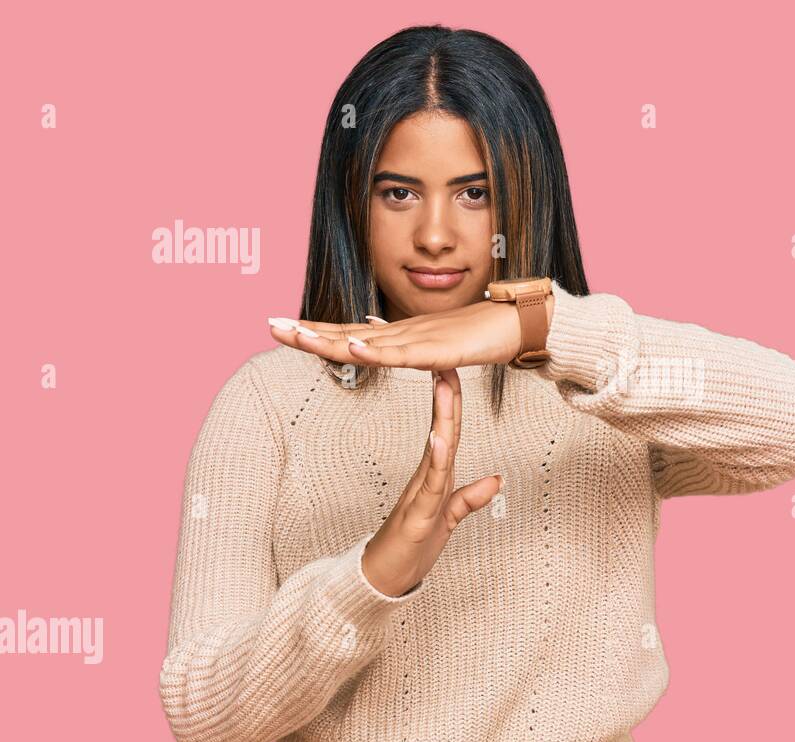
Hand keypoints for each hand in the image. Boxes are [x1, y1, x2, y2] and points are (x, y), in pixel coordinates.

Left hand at [266, 294, 554, 371]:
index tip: (282, 326)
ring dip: (329, 339)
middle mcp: (400, 333)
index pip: (347, 332)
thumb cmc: (480, 334)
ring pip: (366, 343)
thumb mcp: (434, 345)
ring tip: (296, 335)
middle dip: (306, 331)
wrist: (516, 325)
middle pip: (346, 333)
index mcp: (398, 335)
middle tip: (270, 325)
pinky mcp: (437, 350)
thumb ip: (405, 346)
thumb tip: (378, 342)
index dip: (314, 331)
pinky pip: (401, 354)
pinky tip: (353, 347)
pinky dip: (375, 351)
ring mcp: (417, 340)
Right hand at [359, 368, 500, 596]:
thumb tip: (497, 479)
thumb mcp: (448, 519)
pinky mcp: (417, 516)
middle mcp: (426, 479)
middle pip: (442, 432)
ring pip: (436, 451)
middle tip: (447, 361)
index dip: (453, 404)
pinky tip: (438, 438)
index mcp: (435, 477)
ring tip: (444, 385)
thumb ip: (470, 498)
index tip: (453, 372)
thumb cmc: (412, 549)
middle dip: (447, 397)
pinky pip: (431, 484)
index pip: (448, 433)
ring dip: (442, 418)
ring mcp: (420, 496)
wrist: (383, 580)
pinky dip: (436, 460)